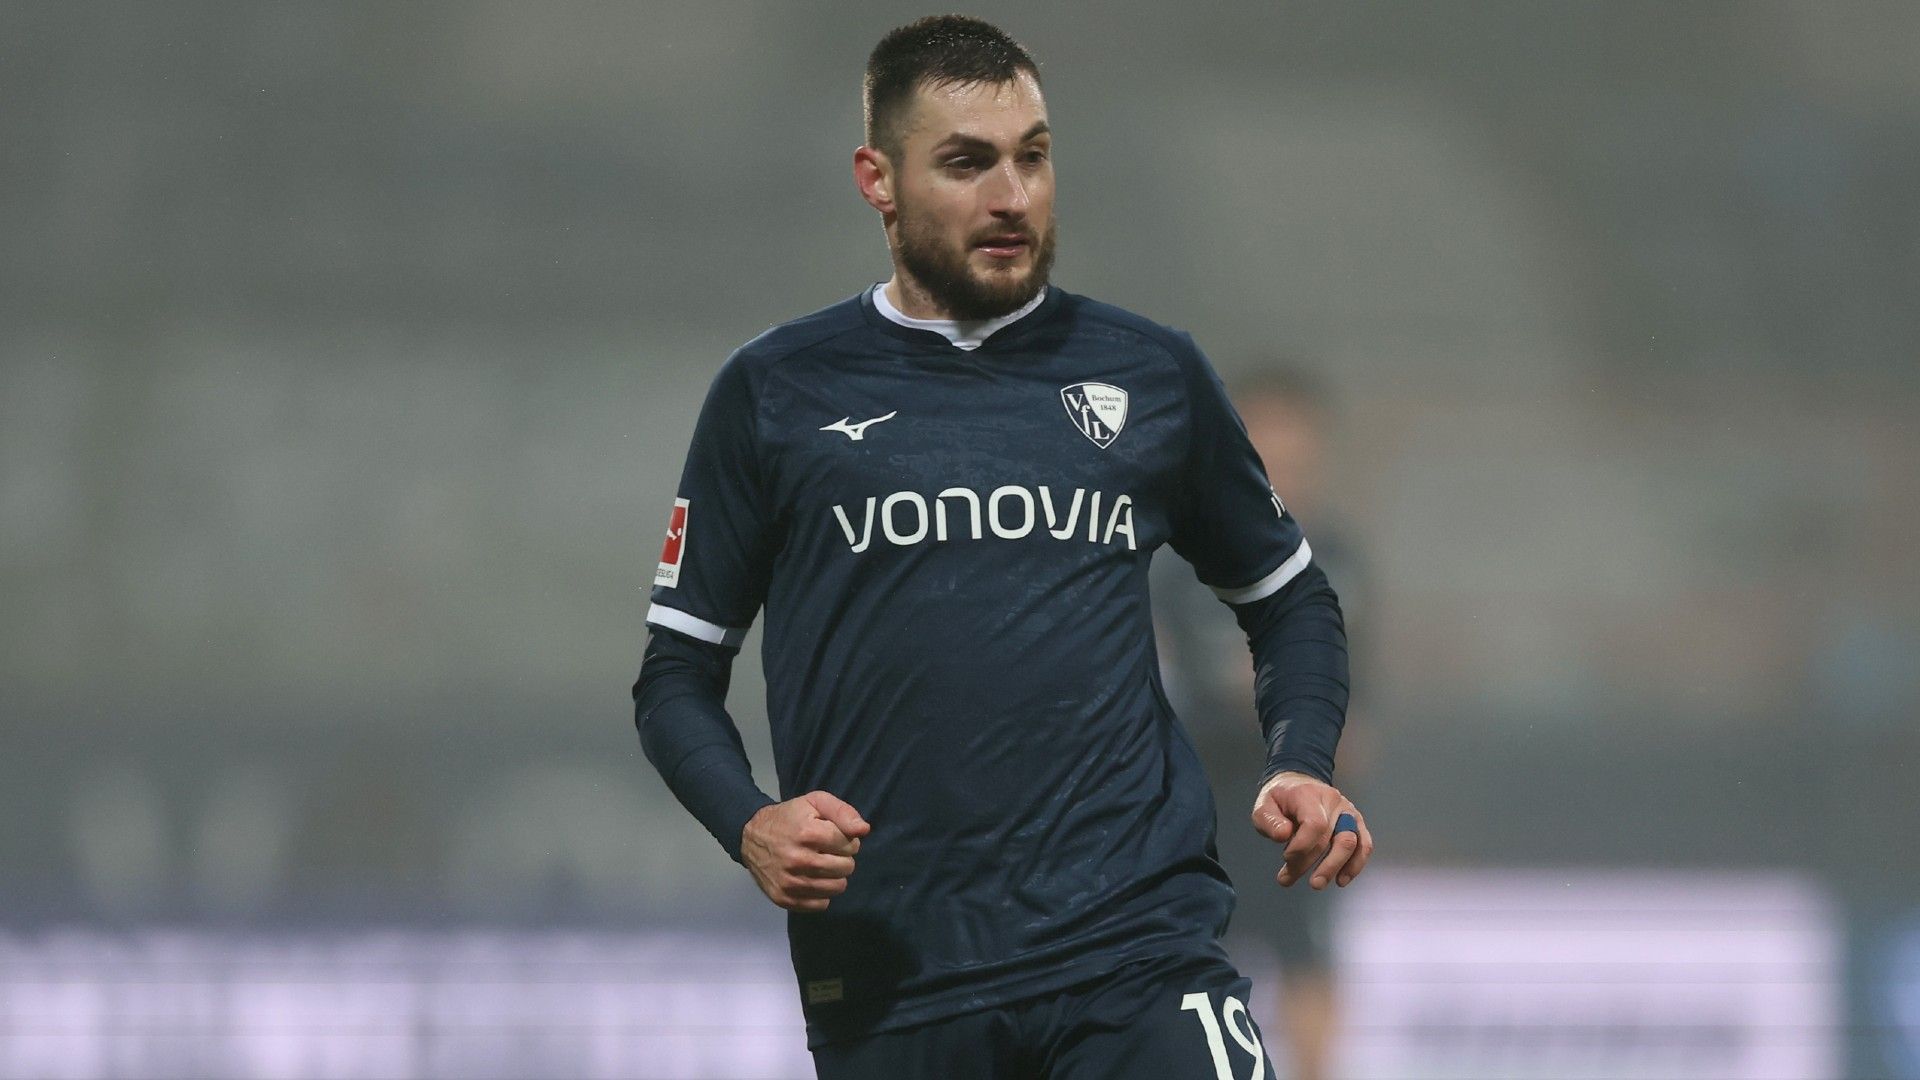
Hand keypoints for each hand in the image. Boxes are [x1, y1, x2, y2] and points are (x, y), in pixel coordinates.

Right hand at [741, 790, 870, 912]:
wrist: (751, 837)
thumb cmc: (789, 818)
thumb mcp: (815, 802)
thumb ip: (842, 812)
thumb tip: (863, 830)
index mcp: (808, 834)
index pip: (850, 845)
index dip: (846, 840)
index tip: (833, 837)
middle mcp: (799, 860)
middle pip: (846, 867)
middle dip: (842, 858)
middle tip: (827, 851)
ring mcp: (790, 882)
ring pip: (837, 887)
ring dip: (834, 876)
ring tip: (821, 864)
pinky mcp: (784, 899)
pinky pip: (821, 904)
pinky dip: (821, 893)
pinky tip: (812, 879)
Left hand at [1250, 771, 1372, 889]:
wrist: (1297, 784)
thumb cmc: (1280, 799)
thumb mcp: (1263, 806)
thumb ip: (1269, 821)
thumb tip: (1283, 835)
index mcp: (1309, 795)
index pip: (1315, 824)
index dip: (1302, 847)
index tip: (1286, 858)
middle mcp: (1333, 801)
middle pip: (1331, 837)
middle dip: (1309, 863)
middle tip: (1288, 879)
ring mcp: (1348, 812)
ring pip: (1351, 843)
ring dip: (1334, 867)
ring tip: (1316, 883)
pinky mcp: (1356, 822)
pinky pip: (1364, 845)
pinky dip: (1355, 865)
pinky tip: (1341, 880)